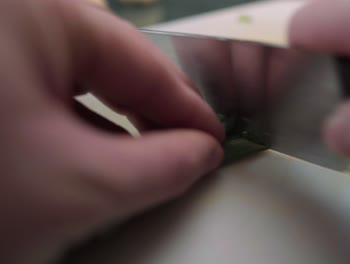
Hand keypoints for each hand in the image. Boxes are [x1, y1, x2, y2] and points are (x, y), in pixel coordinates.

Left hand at [0, 0, 223, 261]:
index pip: (144, 62)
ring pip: (70, 78)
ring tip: (132, 163)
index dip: (188, 109)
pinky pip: (36, 87)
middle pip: (107, 65)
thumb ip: (163, 166)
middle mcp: (8, 12)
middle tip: (181, 158)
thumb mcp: (78, 187)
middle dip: (148, 118)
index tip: (214, 142)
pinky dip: (66, 122)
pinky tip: (76, 153)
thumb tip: (202, 151)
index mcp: (35, 10)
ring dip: (107, 124)